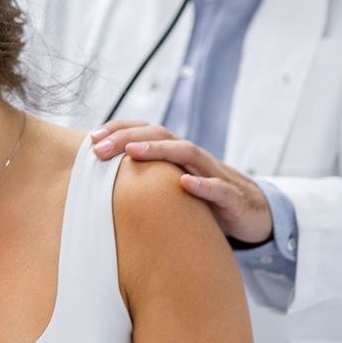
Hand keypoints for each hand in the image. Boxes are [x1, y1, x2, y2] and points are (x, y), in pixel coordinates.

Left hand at [91, 120, 272, 243]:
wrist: (251, 212)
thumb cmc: (202, 198)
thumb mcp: (170, 185)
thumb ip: (143, 179)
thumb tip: (99, 182)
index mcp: (175, 153)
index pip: (145, 131)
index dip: (119, 130)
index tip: (90, 138)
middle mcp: (193, 157)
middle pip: (161, 135)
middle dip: (128, 138)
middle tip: (99, 148)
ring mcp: (213, 173)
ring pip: (187, 153)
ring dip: (159, 150)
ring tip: (133, 152)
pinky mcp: (231, 196)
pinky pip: (218, 188)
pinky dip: (203, 184)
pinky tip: (186, 184)